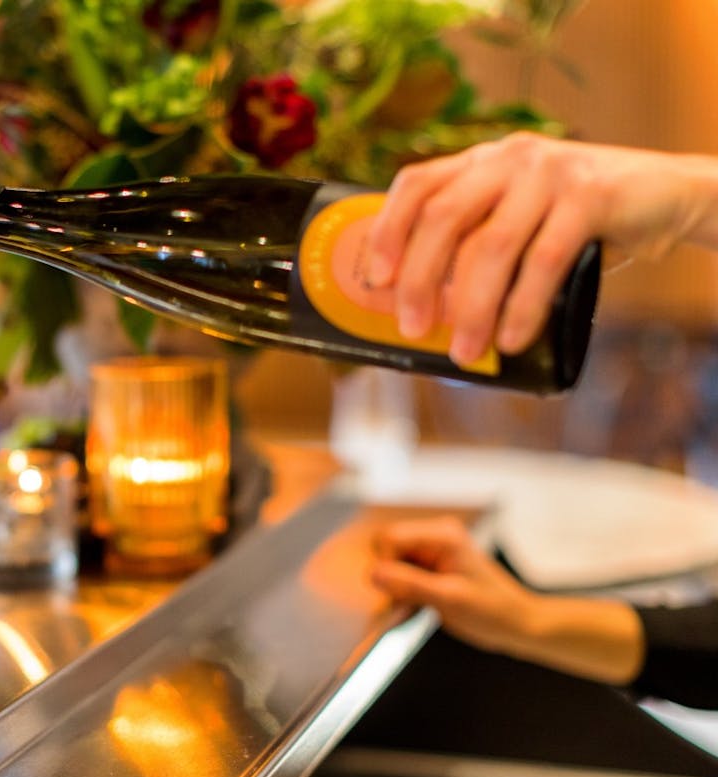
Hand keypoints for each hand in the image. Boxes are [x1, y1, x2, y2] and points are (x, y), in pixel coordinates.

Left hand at [365, 133, 717, 364]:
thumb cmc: (577, 218)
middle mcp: (508, 158)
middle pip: (443, 219)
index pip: (417, 184)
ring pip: (491, 246)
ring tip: (464, 352)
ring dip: (471, 308)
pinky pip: (543, 260)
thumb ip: (477, 239)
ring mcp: (549, 172)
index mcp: (481, 162)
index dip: (388, 230)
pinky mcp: (591, 195)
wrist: (667, 194)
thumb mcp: (519, 214)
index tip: (375, 279)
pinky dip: (523, 307)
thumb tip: (422, 310)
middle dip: (420, 281)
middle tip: (413, 329)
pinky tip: (512, 338)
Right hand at [371, 515, 535, 654]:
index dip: (385, 566)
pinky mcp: (431, 566)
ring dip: (397, 586)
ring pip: (391, 562)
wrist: (516, 623)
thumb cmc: (492, 611)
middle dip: (391, 577)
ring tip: (419, 605)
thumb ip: (409, 584)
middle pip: (387, 548)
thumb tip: (374, 574)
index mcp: (442, 535)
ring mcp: (433, 550)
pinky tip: (419, 605)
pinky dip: (403, 591)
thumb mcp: (449, 599)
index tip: (394, 593)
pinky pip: (401, 573)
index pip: (389, 538)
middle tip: (408, 601)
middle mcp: (436, 536)